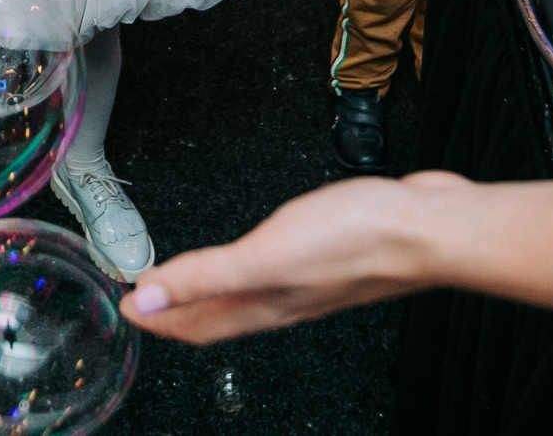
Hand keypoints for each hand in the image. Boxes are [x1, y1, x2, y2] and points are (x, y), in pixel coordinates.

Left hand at [128, 172, 471, 342]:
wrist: (427, 228)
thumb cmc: (357, 241)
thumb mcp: (266, 255)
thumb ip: (204, 277)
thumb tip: (145, 298)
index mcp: (263, 304)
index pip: (196, 324)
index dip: (157, 319)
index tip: (124, 310)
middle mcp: (282, 298)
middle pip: (218, 313)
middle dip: (178, 310)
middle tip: (147, 298)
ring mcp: (307, 278)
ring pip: (247, 293)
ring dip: (213, 290)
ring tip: (190, 279)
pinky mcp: (328, 252)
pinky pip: (274, 267)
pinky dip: (252, 265)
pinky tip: (260, 251)